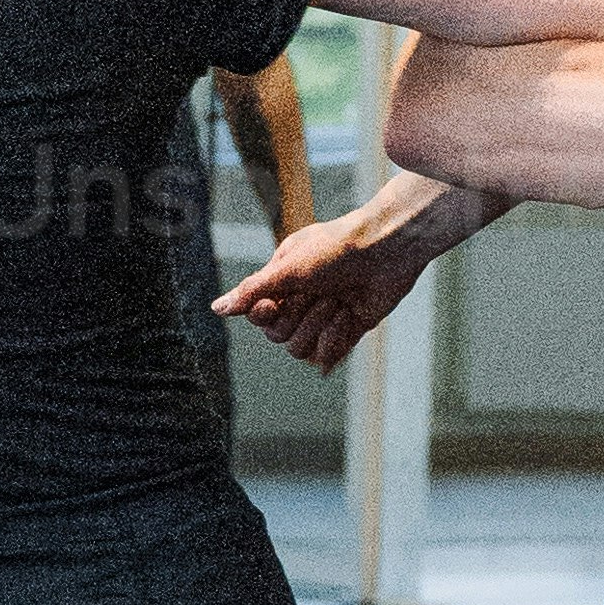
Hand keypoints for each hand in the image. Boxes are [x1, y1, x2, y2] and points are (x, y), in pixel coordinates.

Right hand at [222, 181, 462, 366]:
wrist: (387, 250)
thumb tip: (216, 308)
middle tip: (320, 292)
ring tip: (338, 302)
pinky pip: (326, 355)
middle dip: (299, 317)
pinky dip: (336, 337)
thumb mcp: (288, 267)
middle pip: (278, 336)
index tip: (275, 303)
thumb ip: (252, 291)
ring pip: (300, 349)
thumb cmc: (336, 249)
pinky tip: (349, 314)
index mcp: (282, 282)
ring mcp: (323, 318)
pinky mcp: (347, 331)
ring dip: (318, 326)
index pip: (257, 316)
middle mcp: (300, 301)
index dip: (264, 316)